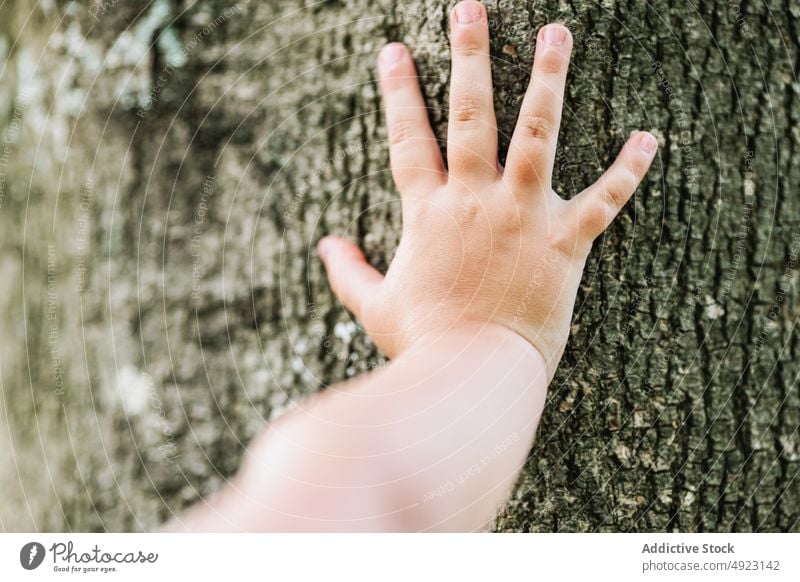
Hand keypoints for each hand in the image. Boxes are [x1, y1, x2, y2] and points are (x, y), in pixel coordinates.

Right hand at [318, 0, 656, 377]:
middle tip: (471, 7)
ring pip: (538, 134)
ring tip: (558, 32)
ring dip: (548, 79)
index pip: (408, 138)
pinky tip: (648, 135)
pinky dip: (628, 169)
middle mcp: (475, 202)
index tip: (394, 50)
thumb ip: (347, 271)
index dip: (399, 92)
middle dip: (469, 55)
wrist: (471, 376)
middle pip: (471, 114)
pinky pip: (603, 200)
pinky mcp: (564, 245)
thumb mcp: (374, 306)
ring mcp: (522, 218)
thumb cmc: (422, 344)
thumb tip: (325, 247)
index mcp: (428, 213)